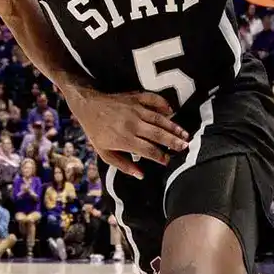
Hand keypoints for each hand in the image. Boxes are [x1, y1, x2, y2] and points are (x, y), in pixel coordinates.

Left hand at [65, 87, 189, 178]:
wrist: (87, 106)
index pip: (149, 150)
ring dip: (173, 127)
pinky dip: (163, 104)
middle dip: (173, 142)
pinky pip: (153, 100)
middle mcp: (132, 124)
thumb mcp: (104, 153)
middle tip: (186, 147)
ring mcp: (135, 109)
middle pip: (158, 135)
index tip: (169, 161)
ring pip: (159, 119)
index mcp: (125, 139)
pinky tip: (171, 111)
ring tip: (185, 134)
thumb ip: (122, 165)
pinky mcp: (135, 98)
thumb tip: (141, 175)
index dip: (161, 157)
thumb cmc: (96, 132)